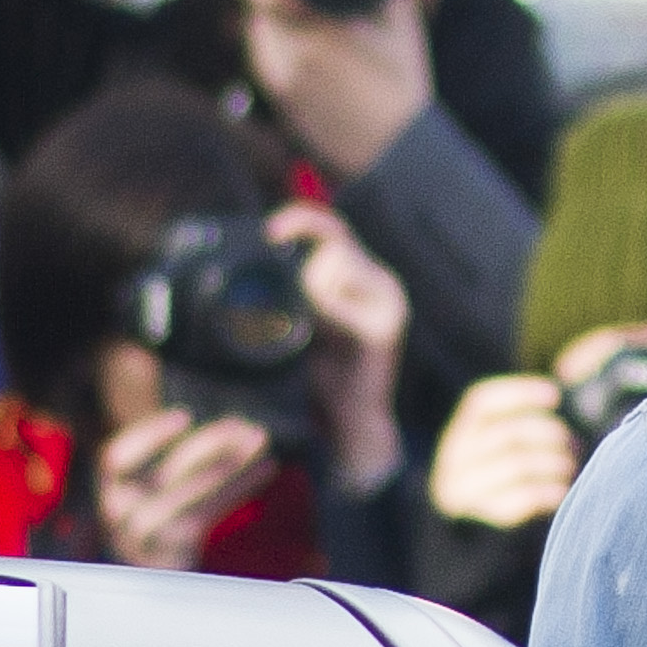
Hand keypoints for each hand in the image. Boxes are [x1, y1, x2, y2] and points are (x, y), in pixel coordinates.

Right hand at [97, 405, 277, 570]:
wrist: (155, 568)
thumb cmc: (161, 512)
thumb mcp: (155, 484)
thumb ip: (181, 460)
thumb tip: (237, 430)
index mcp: (112, 489)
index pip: (117, 460)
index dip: (149, 436)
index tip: (185, 415)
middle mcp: (120, 516)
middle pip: (165, 476)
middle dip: (209, 445)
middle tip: (246, 427)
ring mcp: (145, 541)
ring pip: (191, 499)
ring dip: (230, 467)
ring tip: (258, 443)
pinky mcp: (172, 556)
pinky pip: (208, 517)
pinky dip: (239, 489)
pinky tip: (265, 467)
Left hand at [230, 0, 430, 179]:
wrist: (398, 155)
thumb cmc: (403, 87)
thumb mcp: (402, 22)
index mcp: (319, 33)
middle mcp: (290, 58)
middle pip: (254, 7)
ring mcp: (281, 85)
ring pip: (255, 33)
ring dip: (262, 11)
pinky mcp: (280, 104)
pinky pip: (264, 59)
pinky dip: (270, 40)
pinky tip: (289, 33)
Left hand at [270, 200, 406, 493]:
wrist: (349, 426)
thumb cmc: (322, 378)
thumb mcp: (301, 325)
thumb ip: (293, 291)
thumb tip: (257, 264)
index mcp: (363, 278)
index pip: (333, 230)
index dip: (302, 220)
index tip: (269, 232)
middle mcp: (382, 283)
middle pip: (333, 242)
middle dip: (304, 263)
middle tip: (293, 292)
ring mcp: (389, 301)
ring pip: (336, 262)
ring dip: (311, 290)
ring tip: (314, 327)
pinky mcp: (386, 325)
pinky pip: (339, 300)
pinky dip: (322, 311)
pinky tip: (322, 335)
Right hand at [429, 370, 575, 529]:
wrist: (465, 536)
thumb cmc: (496, 479)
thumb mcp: (496, 447)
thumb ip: (521, 424)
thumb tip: (565, 394)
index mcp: (461, 432)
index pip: (483, 402)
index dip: (521, 393)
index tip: (555, 395)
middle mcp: (455, 457)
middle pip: (508, 433)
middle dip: (550, 434)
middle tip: (575, 443)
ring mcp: (465, 488)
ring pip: (516, 465)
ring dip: (553, 464)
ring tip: (571, 468)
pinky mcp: (480, 518)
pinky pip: (520, 498)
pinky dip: (547, 493)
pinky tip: (563, 492)